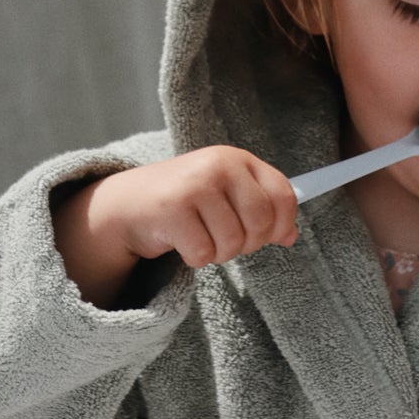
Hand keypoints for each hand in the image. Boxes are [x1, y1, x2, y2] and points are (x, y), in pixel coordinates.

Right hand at [54, 147, 297, 304]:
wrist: (128, 202)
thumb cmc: (185, 200)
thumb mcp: (226, 195)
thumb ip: (261, 209)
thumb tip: (291, 236)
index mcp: (237, 159)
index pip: (283, 195)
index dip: (283, 225)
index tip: (273, 237)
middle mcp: (218, 166)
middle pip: (261, 223)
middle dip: (248, 243)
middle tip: (226, 239)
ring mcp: (194, 185)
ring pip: (232, 243)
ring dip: (219, 253)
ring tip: (201, 237)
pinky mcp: (171, 209)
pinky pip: (203, 253)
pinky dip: (195, 258)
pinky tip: (182, 241)